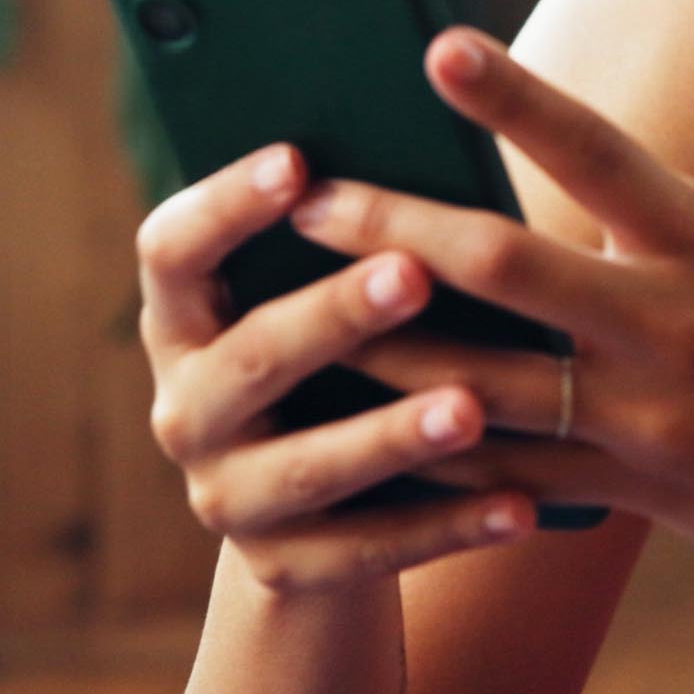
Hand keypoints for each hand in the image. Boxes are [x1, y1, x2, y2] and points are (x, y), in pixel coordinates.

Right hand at [133, 140, 541, 595]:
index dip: (224, 205)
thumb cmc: (352, 356)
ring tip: (472, 406)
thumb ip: (357, 238)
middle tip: (412, 273)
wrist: (326, 517)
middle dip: (333, 315)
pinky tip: (521, 506)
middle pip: (250, 356)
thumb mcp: (330, 298)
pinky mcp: (285, 569)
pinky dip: (450, 526)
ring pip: (310, 466)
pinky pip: (371, 551)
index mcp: (185, 319)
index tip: (298, 159)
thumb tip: (440, 124)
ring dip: (393, 434)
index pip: (172, 249)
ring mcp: (227, 497)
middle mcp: (187, 408)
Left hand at [279, 27, 693, 598]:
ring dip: (373, 347)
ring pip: (476, 380)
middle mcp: (676, 321)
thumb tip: (521, 197)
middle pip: (503, 263)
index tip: (435, 43)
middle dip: (389, 227)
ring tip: (286, 314)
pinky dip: (425, 452)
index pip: (598, 148)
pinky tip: (355, 433)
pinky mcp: (633, 494)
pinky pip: (502, 475)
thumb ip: (646, 233)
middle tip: (303, 191)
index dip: (512, 95)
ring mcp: (650, 415)